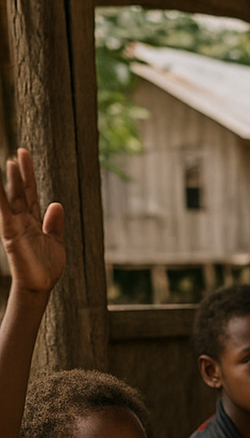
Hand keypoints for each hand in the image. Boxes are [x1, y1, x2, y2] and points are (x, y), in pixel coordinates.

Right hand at [0, 149, 64, 293]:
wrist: (39, 286)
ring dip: (13, 181)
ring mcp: (16, 225)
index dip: (29, 175)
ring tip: (11, 162)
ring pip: (14, 199)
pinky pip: (5, 212)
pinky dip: (1, 200)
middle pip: (22, 191)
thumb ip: (55, 223)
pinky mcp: (11, 233)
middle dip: (22, 172)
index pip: (32, 193)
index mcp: (34, 220)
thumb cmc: (46, 266)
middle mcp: (23, 220)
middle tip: (21, 150)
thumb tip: (56, 203)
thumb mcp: (55, 241)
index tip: (25, 156)